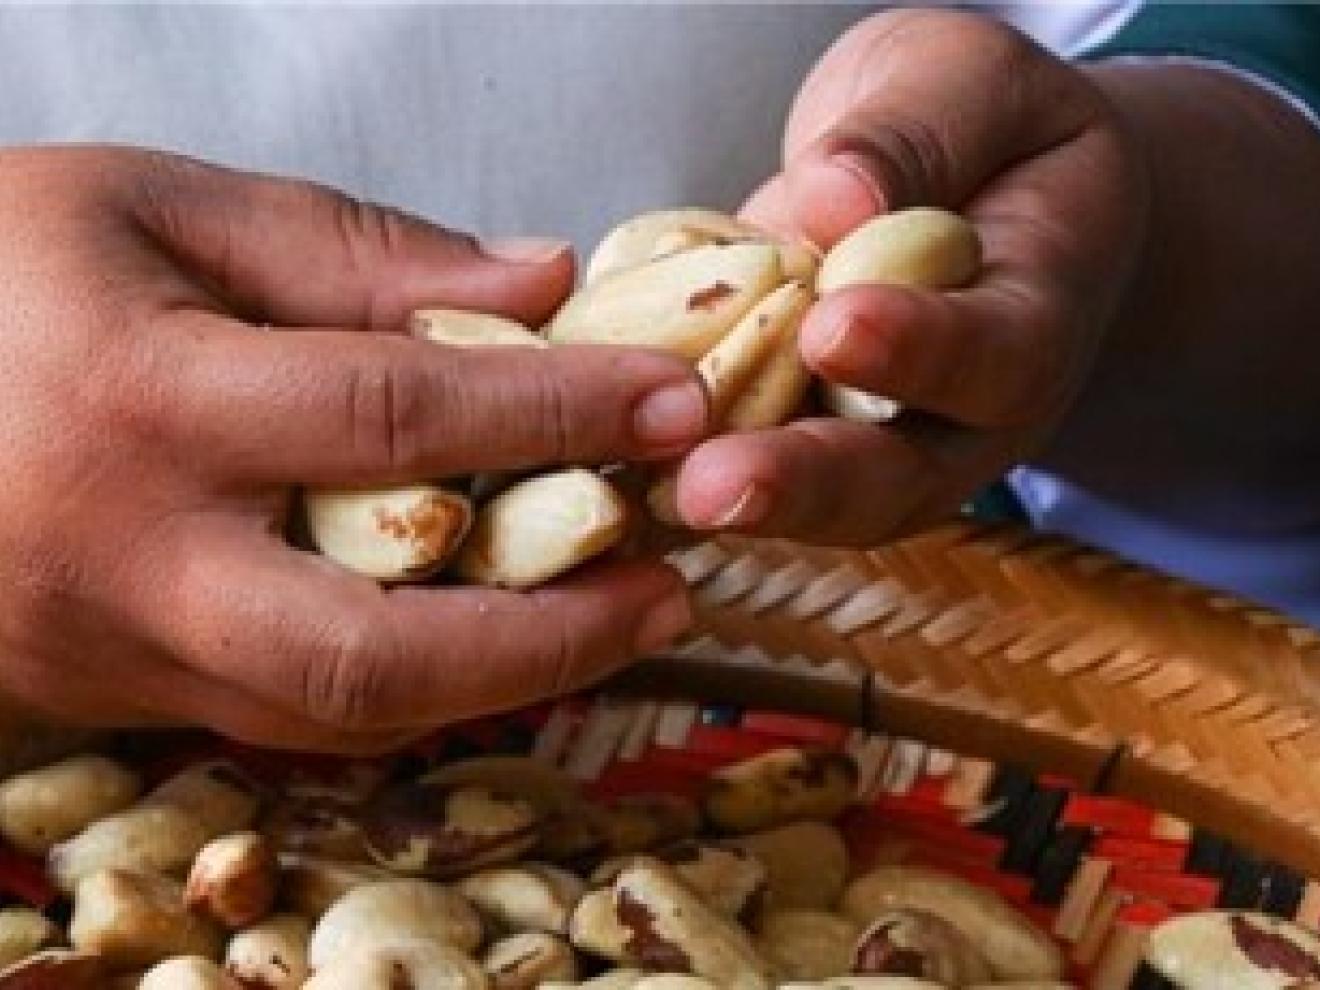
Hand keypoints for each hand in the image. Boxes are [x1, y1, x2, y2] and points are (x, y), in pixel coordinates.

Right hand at [0, 146, 705, 751]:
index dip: (558, 410)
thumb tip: (539, 282)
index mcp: (146, 401)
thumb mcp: (160, 209)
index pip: (397, 416)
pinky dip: (416, 692)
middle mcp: (135, 554)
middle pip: (374, 644)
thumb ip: (356, 250)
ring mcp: (122, 648)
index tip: (676, 401)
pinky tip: (496, 643)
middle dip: (552, 631)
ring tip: (615, 619)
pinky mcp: (124, 694)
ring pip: (341, 713)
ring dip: (503, 679)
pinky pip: (295, 724)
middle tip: (670, 583)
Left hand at [671, 10, 1146, 543]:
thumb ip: (914, 136)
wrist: (975, 185)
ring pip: (816, 503)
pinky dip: (681, 470)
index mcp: (1032, 318)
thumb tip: (835, 199)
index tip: (833, 327)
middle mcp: (960, 414)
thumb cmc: (980, 127)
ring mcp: (878, 445)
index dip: (916, 349)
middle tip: (717, 484)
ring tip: (653, 494)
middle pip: (895, 476)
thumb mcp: (964, 85)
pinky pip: (746, 467)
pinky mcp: (801, 441)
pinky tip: (611, 463)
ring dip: (732, 506)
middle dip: (803, 482)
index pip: (991, 351)